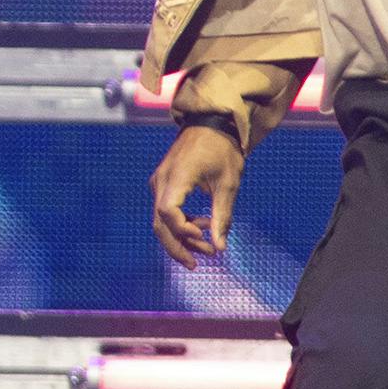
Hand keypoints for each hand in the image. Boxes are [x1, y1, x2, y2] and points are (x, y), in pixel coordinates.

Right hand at [149, 123, 245, 268]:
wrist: (211, 123)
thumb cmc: (222, 149)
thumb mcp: (228, 183)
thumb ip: (222, 216)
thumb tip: (220, 247)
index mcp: (176, 177)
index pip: (168, 212)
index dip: (183, 230)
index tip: (204, 237)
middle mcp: (161, 181)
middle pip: (159, 222)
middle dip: (177, 246)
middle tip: (197, 264)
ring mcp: (159, 182)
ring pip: (161, 219)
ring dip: (180, 237)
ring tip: (206, 248)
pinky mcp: (163, 183)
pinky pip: (165, 210)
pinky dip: (180, 223)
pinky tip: (200, 227)